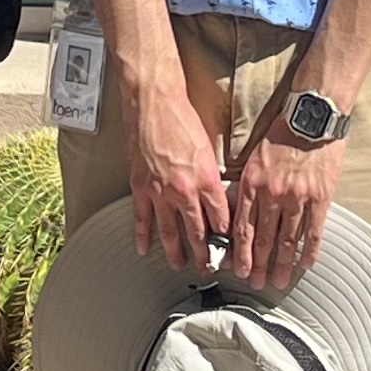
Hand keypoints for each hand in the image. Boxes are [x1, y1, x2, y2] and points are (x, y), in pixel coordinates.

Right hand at [121, 71, 232, 273]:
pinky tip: (145, 249)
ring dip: (176, 252)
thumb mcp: (208, 149)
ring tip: (180, 266)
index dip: (227, 237)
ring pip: (169, 231)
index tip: (230, 249)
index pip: (221, 219)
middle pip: (197, 231)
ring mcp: (160, 191)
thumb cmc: (182, 118)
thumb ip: (212, 177)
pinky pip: (141, 218)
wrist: (153, 102)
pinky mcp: (140, 186)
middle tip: (208, 268)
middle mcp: (185, 190)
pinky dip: (143, 236)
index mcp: (206, 180)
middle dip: (204, 254)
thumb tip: (217, 198)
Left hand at [229, 118, 347, 293]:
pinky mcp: (321, 196)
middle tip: (258, 284)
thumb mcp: (254, 158)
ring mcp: (298, 197)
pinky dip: (310, 250)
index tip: (239, 270)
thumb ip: (248, 186)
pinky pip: (314, 231)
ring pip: (288, 240)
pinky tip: (306, 264)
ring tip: (281, 281)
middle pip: (264, 240)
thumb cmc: (282, 135)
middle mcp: (272, 194)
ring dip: (283, 265)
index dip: (241, 254)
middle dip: (260, 266)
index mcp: (252, 184)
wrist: (312, 116)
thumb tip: (239, 213)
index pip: (243, 228)